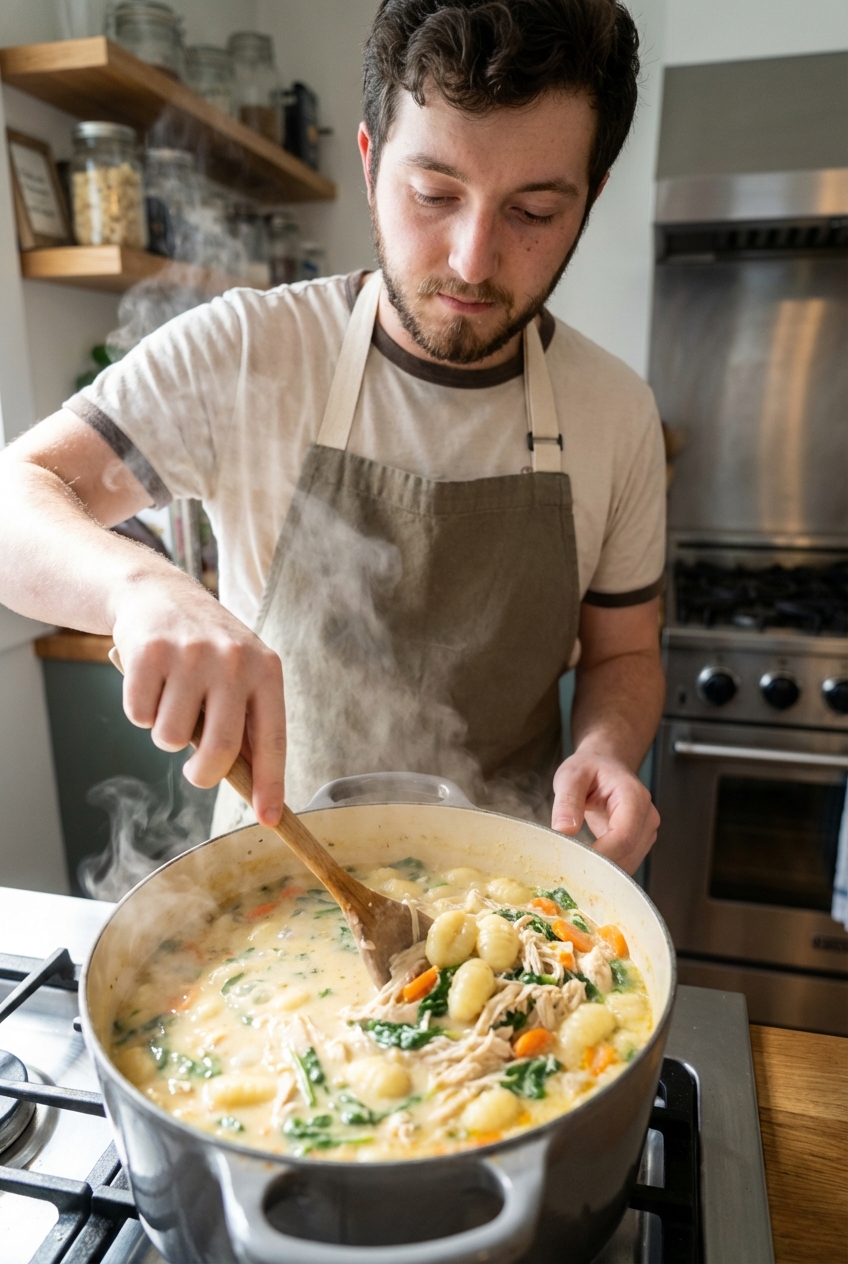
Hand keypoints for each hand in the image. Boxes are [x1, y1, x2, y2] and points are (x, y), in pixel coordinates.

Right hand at [111, 571, 284, 825]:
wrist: (158, 594)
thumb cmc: (206, 648)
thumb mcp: (241, 672)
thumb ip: (246, 720)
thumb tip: (253, 786)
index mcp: (266, 670)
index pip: (272, 739)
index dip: (271, 784)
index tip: (269, 818)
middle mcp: (234, 661)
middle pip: (220, 752)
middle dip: (203, 775)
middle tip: (195, 772)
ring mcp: (192, 655)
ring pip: (171, 739)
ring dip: (165, 733)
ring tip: (172, 699)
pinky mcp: (150, 653)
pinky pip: (139, 716)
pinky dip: (140, 710)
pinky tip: (151, 681)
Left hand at [551, 749, 658, 873]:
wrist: (605, 764)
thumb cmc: (590, 768)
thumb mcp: (571, 776)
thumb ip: (567, 802)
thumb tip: (563, 831)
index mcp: (634, 797)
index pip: (623, 837)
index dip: (600, 855)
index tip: (573, 862)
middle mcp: (647, 817)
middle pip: (627, 855)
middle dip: (598, 866)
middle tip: (566, 869)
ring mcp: (646, 832)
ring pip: (627, 864)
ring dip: (601, 871)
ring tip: (573, 864)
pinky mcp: (639, 843)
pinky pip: (624, 863)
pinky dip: (605, 869)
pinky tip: (585, 863)